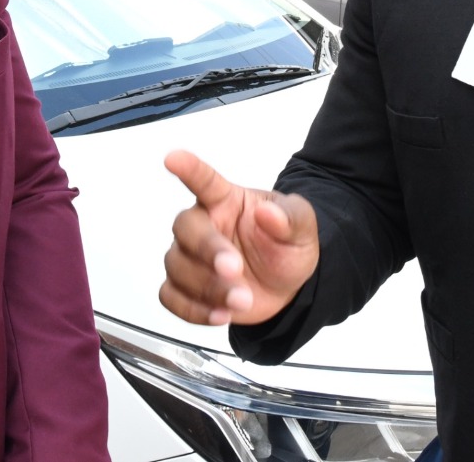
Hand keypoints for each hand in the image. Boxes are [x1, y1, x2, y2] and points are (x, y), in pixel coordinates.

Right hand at [159, 149, 319, 325]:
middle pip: (185, 228)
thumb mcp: (302, 228)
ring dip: (207, 287)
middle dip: (207, 250)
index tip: (173, 158)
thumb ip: (289, 218)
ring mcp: (190, 257)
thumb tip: (267, 212)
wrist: (288, 287)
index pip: (204, 180)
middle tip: (235, 268)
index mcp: (226, 201)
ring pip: (177, 266)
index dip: (188, 168)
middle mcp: (204, 224)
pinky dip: (193, 309)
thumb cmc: (286, 246)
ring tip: (242, 299)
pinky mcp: (186, 289)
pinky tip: (220, 314)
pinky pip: (171, 297)